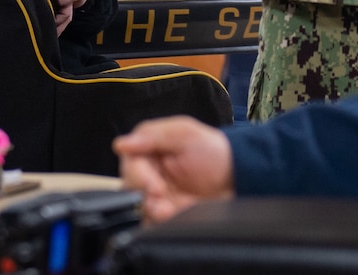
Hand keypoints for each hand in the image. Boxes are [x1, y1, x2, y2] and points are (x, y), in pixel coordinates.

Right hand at [114, 117, 234, 222]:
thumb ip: (155, 136)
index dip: (138, 176)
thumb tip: (121, 144)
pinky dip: (156, 224)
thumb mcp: (187, 133)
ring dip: (151, 211)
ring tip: (169, 212)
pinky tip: (170, 219)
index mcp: (148, 148)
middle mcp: (147, 172)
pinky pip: (150, 223)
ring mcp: (155, 195)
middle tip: (162, 199)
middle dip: (144, 196)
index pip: (129, 162)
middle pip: (129, 187)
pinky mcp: (164, 214)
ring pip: (137, 207)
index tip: (154, 186)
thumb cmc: (213, 151)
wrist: (236, 178)